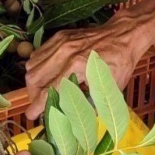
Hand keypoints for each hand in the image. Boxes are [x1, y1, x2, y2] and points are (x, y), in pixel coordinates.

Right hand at [25, 16, 145, 118]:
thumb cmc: (120, 63)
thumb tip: (69, 119)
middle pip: (35, 78)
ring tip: (41, 91)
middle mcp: (64, 53)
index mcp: (77, 66)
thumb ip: (88, 104)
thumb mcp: (108, 89)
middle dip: (33, 95)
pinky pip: (38, 54)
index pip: (49, 90)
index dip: (37, 106)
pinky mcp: (59, 36)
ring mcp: (60, 42)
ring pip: (32, 65)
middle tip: (39, 104)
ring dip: (33, 82)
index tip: (31, 116)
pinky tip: (45, 75)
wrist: (123, 35)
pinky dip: (37, 67)